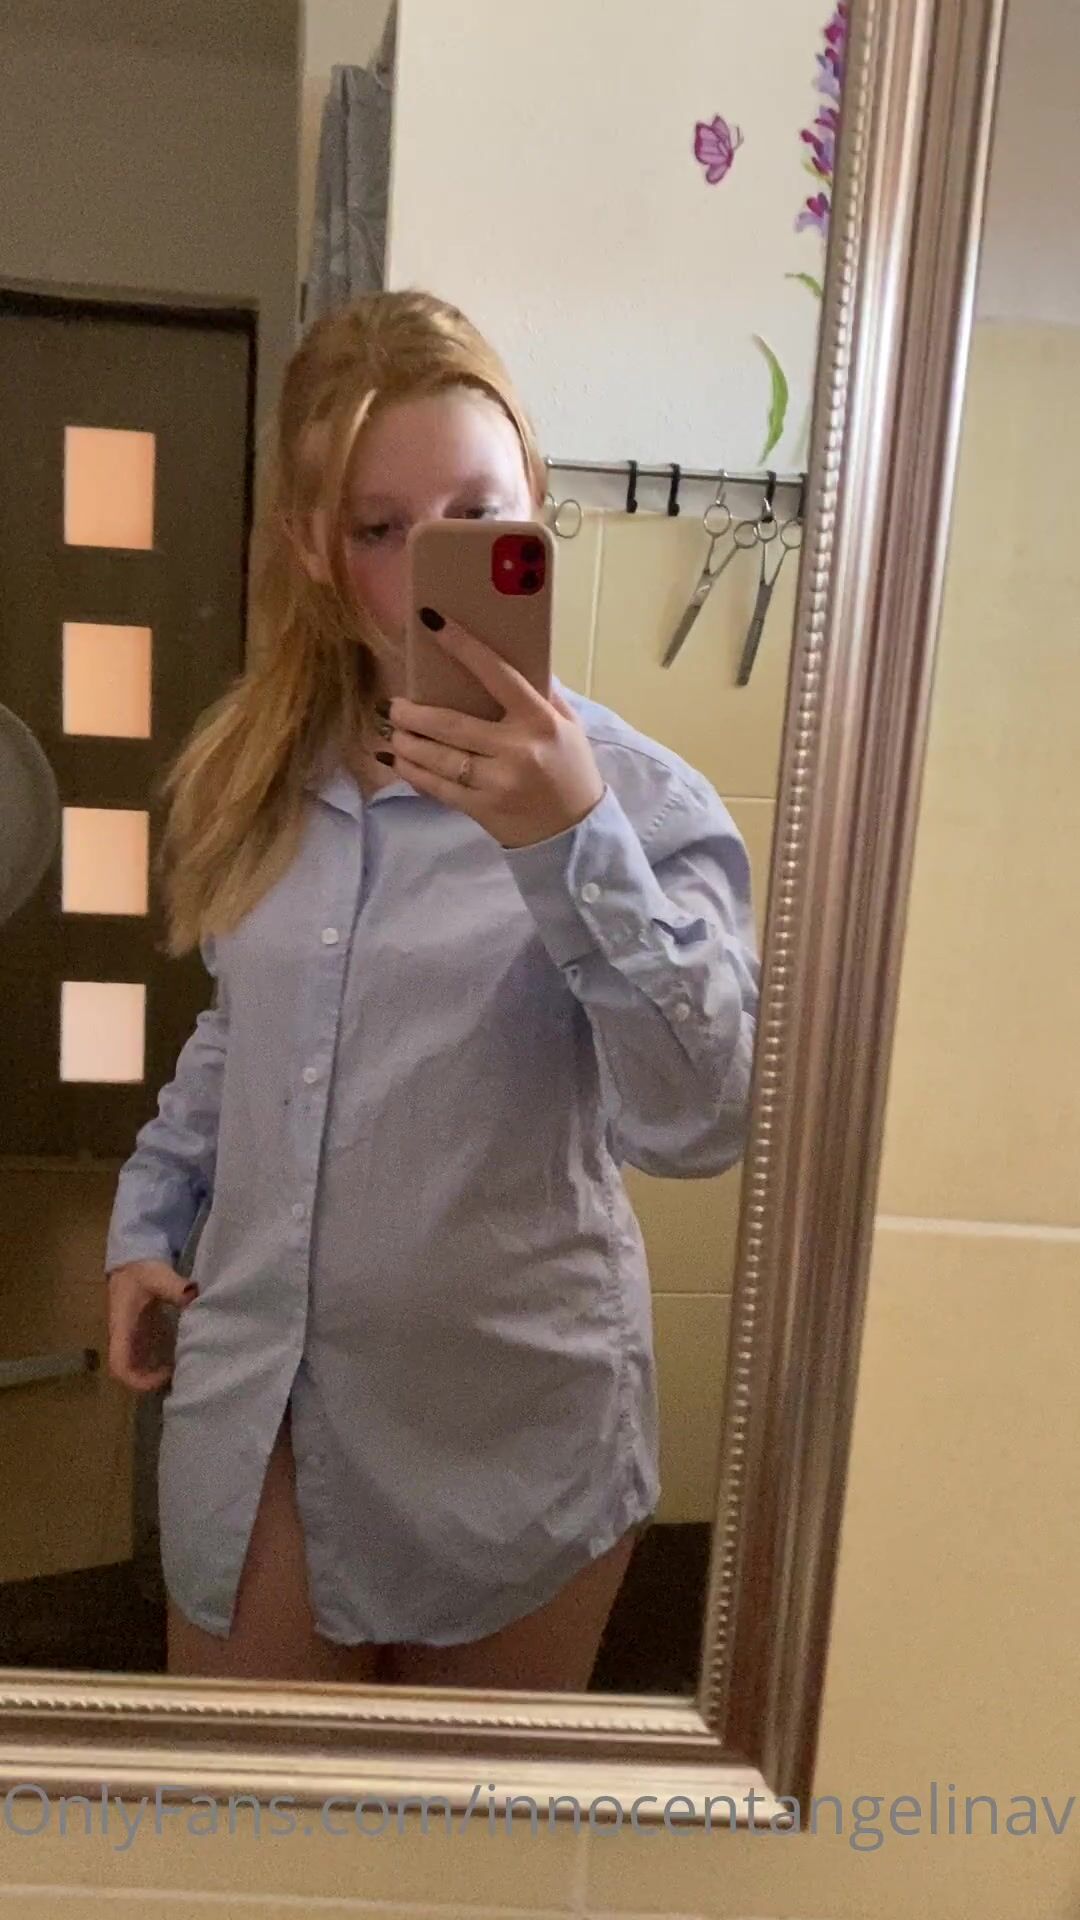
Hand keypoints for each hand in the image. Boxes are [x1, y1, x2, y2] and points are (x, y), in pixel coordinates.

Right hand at [107, 1259, 195, 1392]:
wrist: (132, 1261)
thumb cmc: (140, 1270)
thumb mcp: (157, 1276)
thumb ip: (175, 1286)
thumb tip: (193, 1294)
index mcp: (122, 1328)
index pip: (119, 1365)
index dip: (137, 1379)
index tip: (164, 1376)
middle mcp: (124, 1338)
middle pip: (128, 1372)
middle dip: (150, 1382)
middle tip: (180, 1377)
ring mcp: (132, 1337)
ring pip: (137, 1366)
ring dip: (156, 1374)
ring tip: (185, 1369)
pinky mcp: (141, 1333)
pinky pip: (148, 1355)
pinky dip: (162, 1361)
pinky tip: (184, 1355)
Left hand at [380, 614, 604, 847]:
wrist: (575, 833)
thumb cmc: (571, 771)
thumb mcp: (569, 727)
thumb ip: (544, 694)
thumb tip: (520, 656)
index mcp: (540, 721)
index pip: (498, 675)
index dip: (463, 647)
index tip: (433, 622)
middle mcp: (516, 749)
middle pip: (451, 724)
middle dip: (413, 713)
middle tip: (392, 704)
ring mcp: (496, 782)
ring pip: (438, 758)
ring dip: (407, 742)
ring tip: (392, 730)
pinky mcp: (482, 808)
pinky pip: (438, 787)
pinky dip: (412, 773)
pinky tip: (397, 760)